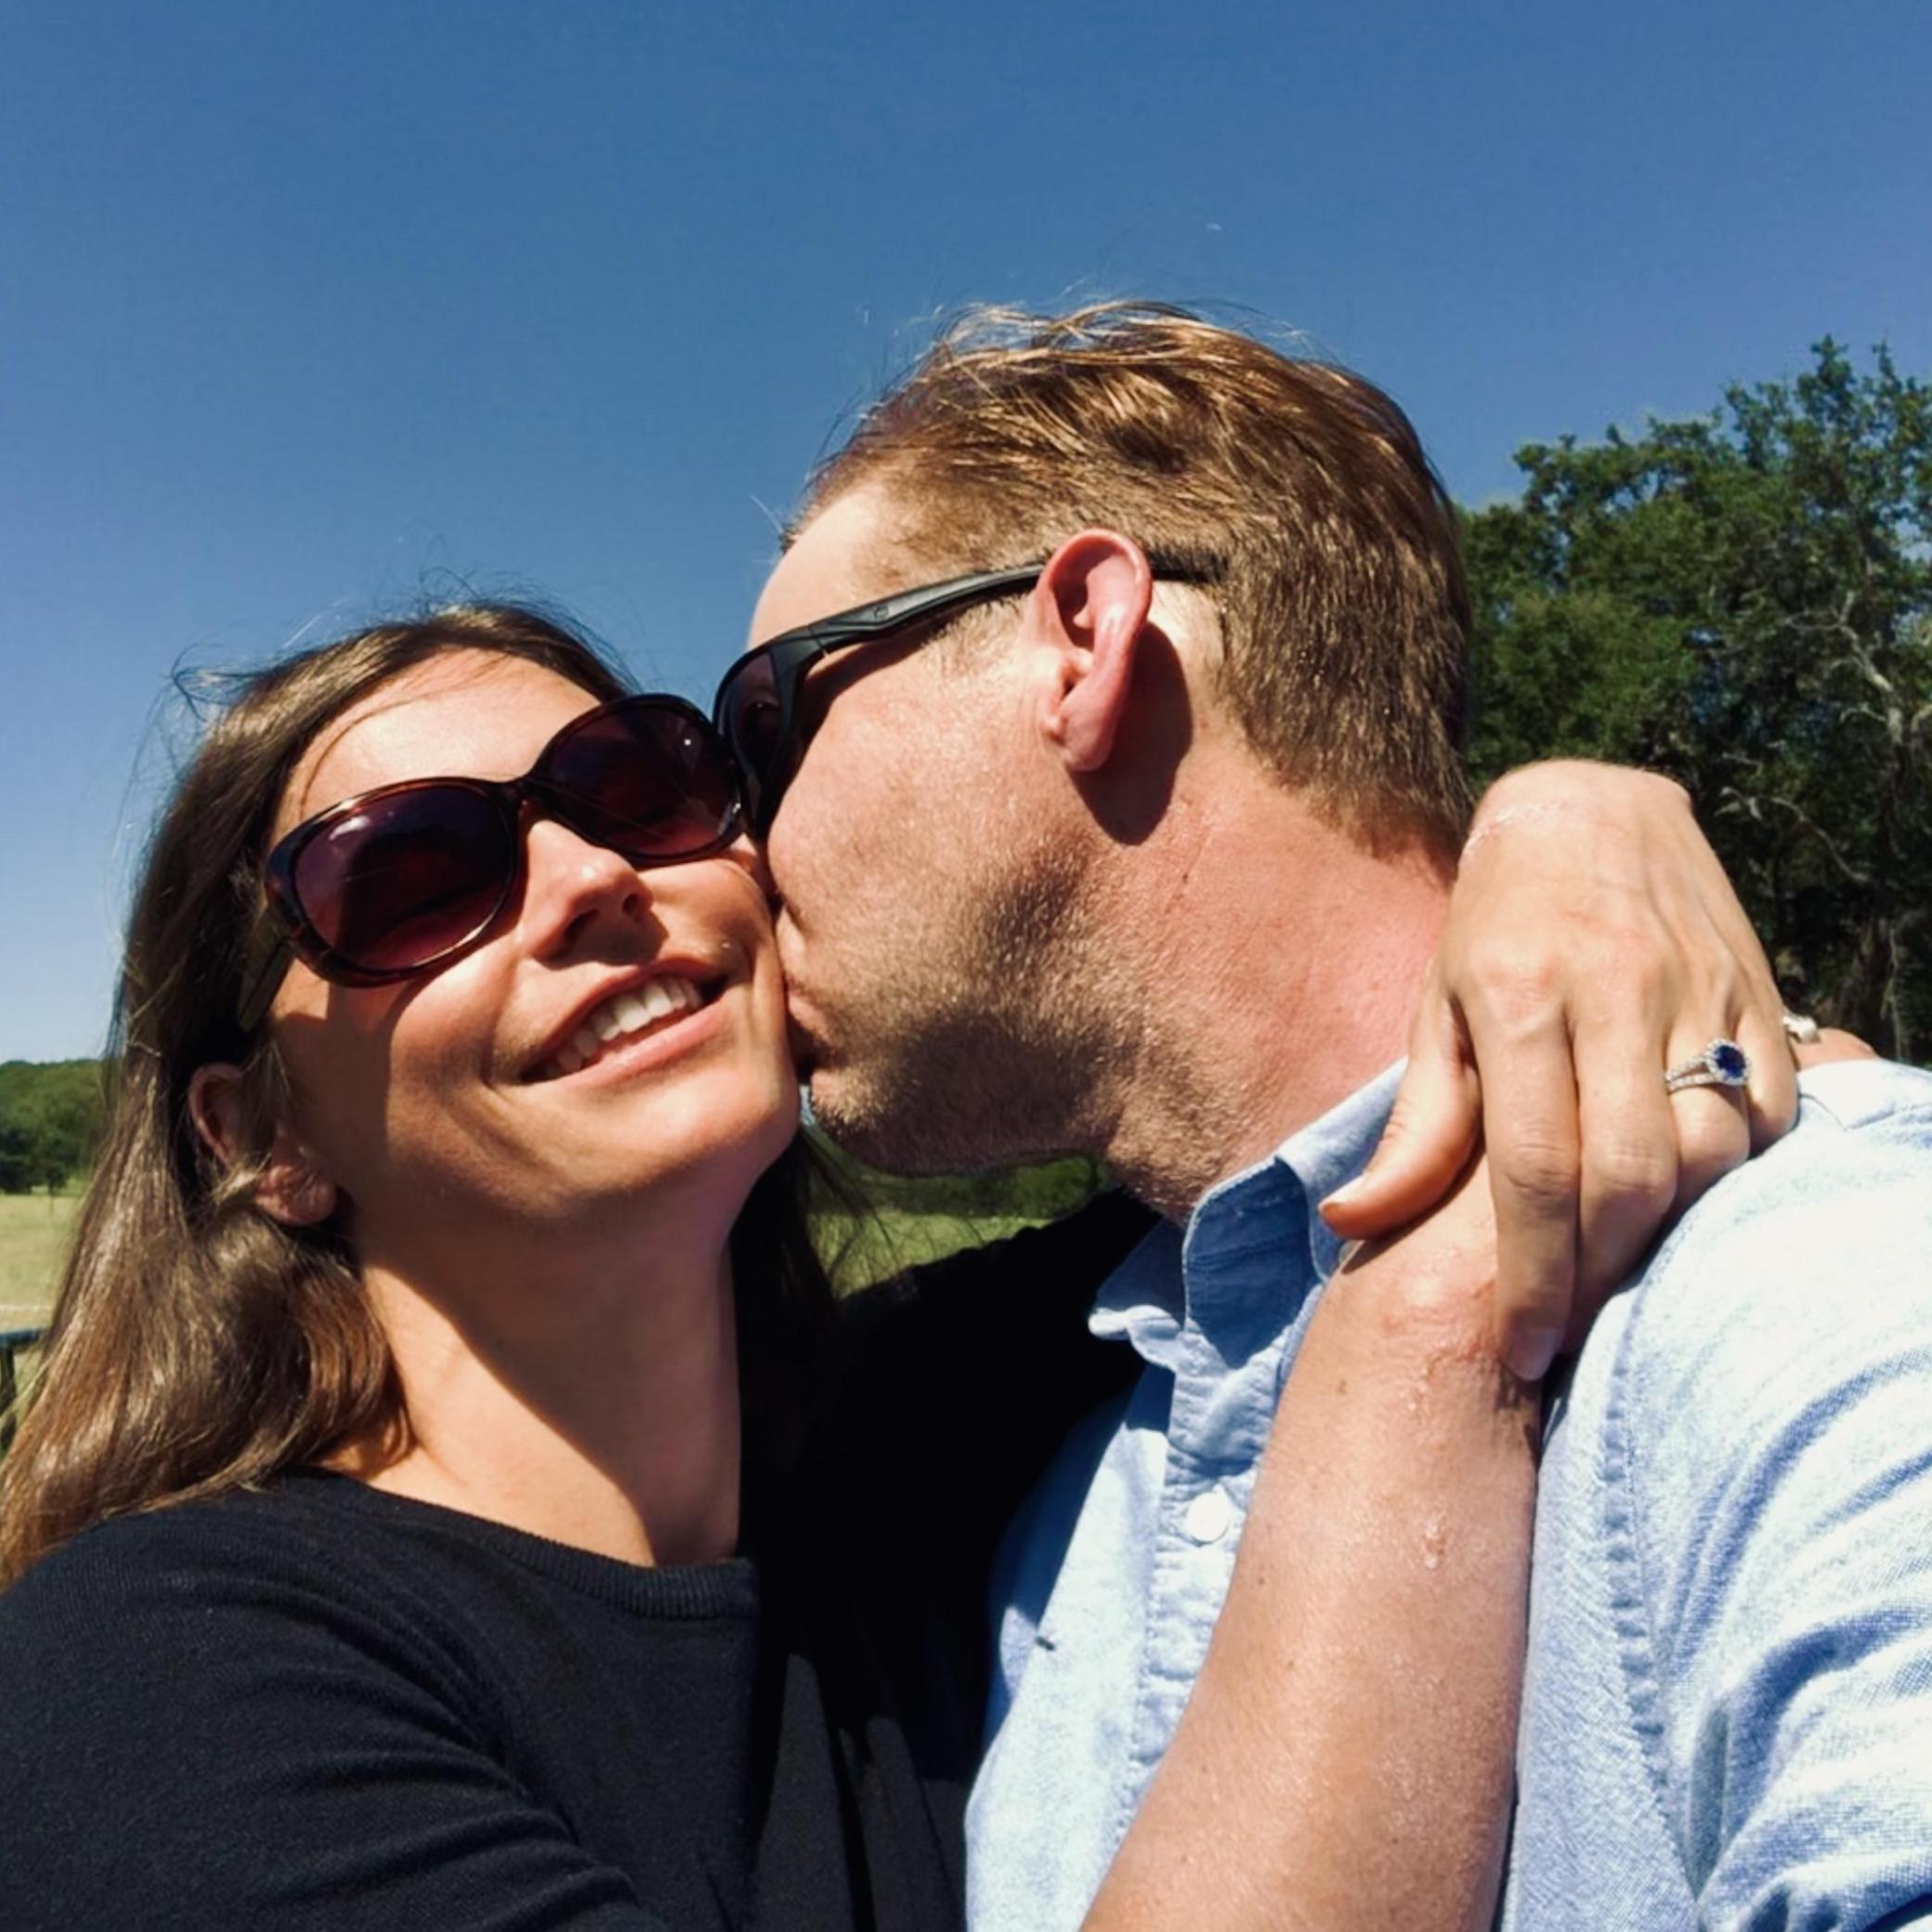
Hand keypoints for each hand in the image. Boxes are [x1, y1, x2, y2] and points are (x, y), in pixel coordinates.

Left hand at [1321, 762, 1848, 1380]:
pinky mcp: (1760, 991)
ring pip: (1712, 1151)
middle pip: (1633, 1174)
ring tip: (1618, 1270)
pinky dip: (1735, 1175)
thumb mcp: (1436, 1010)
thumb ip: (1414, 1129)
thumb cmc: (1495, 924)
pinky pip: (1772, 1113)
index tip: (1521, 1349)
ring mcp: (1700, 989)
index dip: (1533, 1278)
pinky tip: (1688, 1200)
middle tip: (1570, 1327)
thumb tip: (1350, 1223)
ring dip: (1670, 1234)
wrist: (1592, 808)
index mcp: (1520, 996)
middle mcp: (1618, 991)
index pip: (1535, 1169)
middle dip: (1601, 1275)